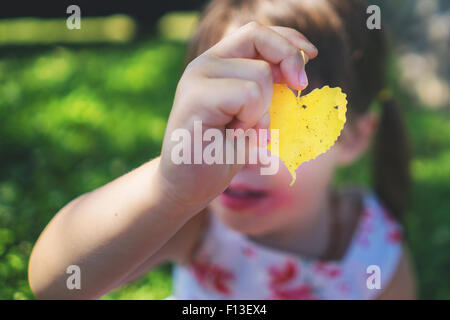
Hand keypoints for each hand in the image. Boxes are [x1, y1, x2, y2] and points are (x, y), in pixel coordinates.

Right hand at [159, 21, 317, 208]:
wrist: (186, 185)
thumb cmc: (221, 152)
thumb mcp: (252, 115)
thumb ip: (266, 89)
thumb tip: (296, 71)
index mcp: (217, 64)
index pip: (257, 32)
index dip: (288, 40)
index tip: (312, 56)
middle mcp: (204, 64)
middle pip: (261, 40)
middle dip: (287, 65)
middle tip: (291, 93)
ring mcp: (197, 78)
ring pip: (260, 74)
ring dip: (262, 110)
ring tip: (239, 131)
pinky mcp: (195, 98)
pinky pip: (249, 95)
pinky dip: (251, 120)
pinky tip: (232, 137)